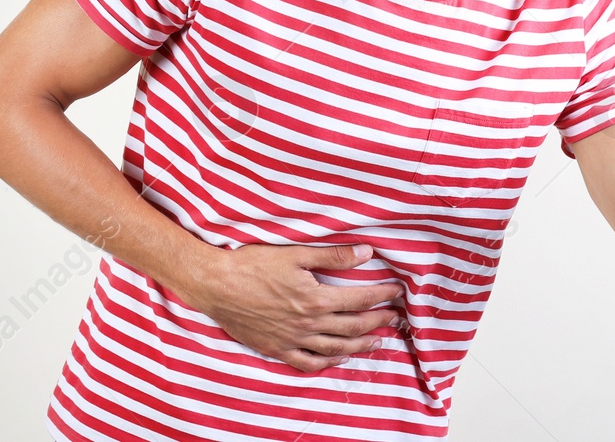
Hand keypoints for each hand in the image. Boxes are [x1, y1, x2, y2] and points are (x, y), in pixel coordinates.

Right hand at [186, 242, 408, 372]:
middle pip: (353, 327)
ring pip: (336, 348)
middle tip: (396, 317)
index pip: (359, 300)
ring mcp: (292, 340)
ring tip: (377, 341)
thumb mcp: (295, 254)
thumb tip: (366, 252)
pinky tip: (339, 358)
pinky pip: (308, 363)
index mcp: (315, 299)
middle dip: (378, 321)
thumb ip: (333, 256)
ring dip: (360, 345)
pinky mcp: (277, 349)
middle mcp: (308, 324)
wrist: (217, 286)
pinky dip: (328, 363)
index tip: (397, 291)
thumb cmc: (253, 265)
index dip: (382, 295)